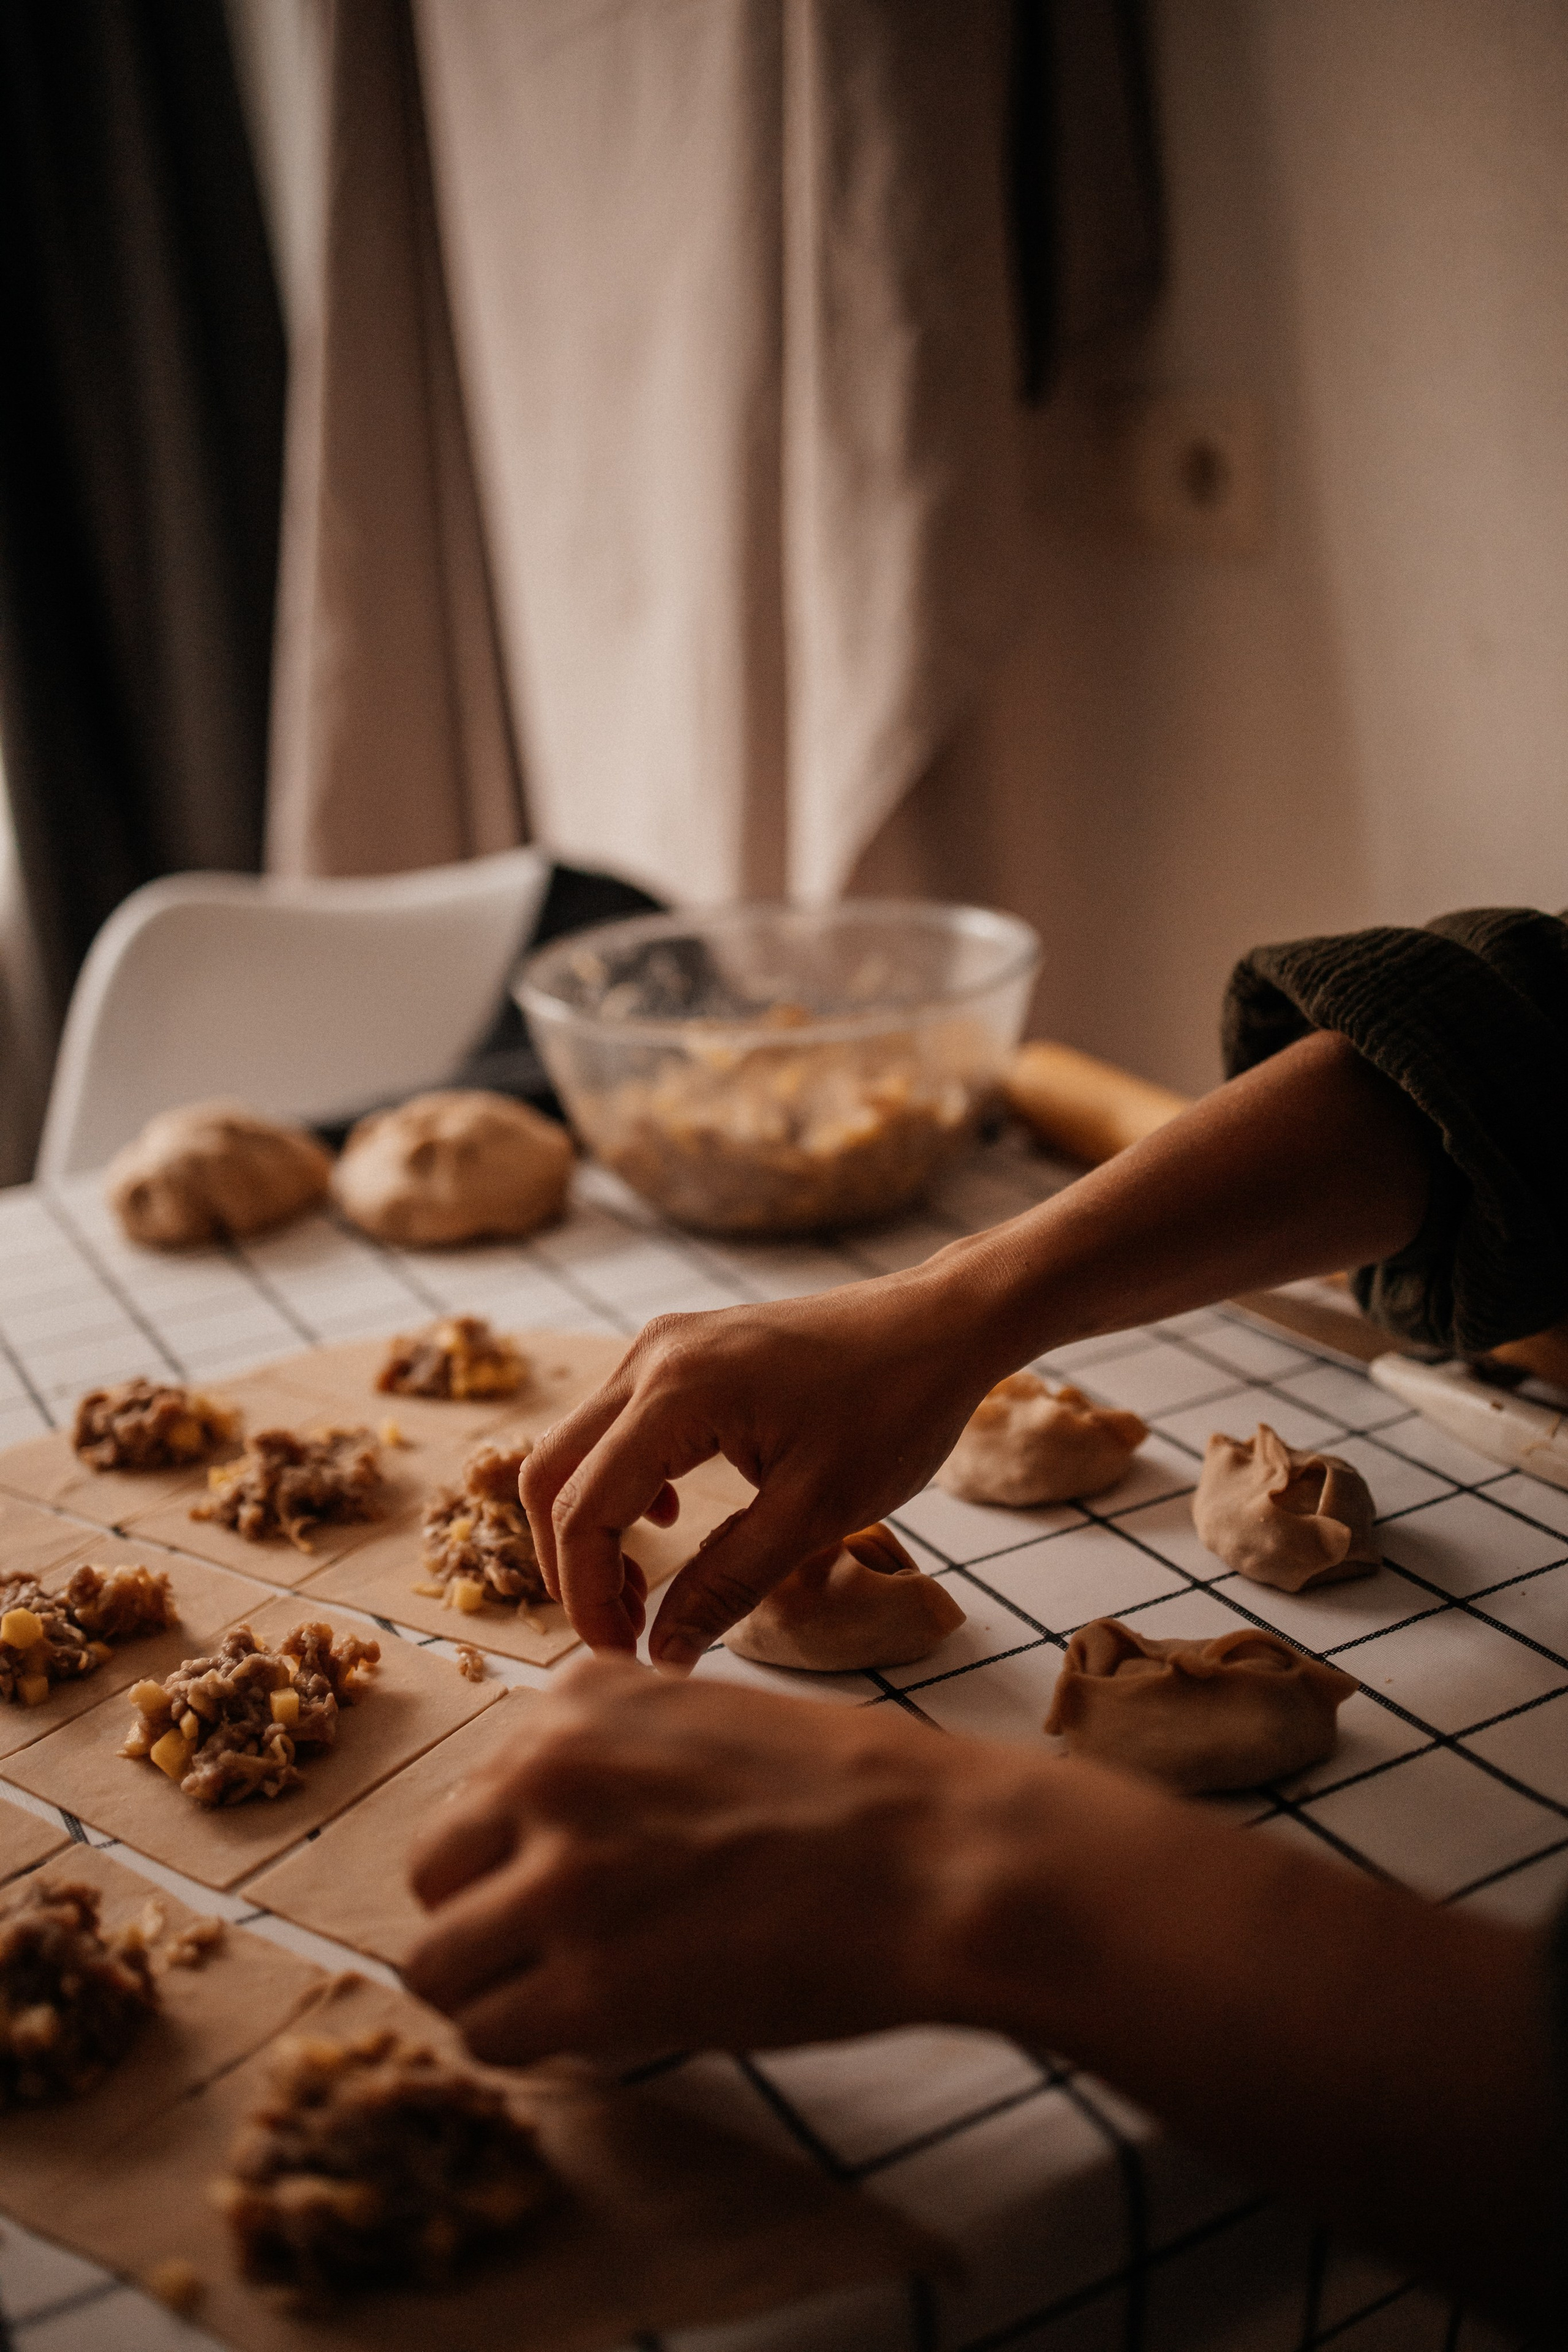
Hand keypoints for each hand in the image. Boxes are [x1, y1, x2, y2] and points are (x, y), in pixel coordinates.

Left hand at [402, 1654, 999, 2061]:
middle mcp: (547, 1772)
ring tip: (567, 2001)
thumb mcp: (705, 1719)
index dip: (520, 1850)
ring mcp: (560, 1879)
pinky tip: (595, 2032)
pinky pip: (488, 2034)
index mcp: (577, 1698)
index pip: (480, 1791)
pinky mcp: (587, 1985)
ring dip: (493, 1990)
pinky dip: (527, 2045)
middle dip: (484, 1915)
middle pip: (433, 1869)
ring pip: (437, 1963)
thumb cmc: (850, 1795)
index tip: (582, 1882)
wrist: (932, 1859)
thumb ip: (609, 1756)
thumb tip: (534, 1839)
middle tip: (559, 1951)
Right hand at [520, 1246, 1010, 1666]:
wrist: (940, 1325)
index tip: (621, 1655)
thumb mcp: (815, 1512)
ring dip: (592, 1526)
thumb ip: (728, 1583)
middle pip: (551, 1473)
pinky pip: (615, 1425)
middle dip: (572, 1564)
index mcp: (676, 1393)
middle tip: (624, 1631)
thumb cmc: (894, 1409)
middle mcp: (651, 1358)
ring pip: (578, 1448)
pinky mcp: (682, 1351)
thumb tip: (662, 1654)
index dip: (587, 1595)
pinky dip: (618, 1485)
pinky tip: (669, 1521)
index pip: (585, 1509)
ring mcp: (662, 1346)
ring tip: (645, 1592)